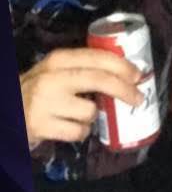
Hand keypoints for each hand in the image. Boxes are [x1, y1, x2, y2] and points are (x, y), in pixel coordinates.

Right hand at [21, 46, 142, 147]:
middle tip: (138, 98)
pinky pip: (79, 133)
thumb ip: (82, 68)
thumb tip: (125, 72)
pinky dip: (81, 133)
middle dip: (124, 90)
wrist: (9, 109)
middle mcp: (52, 78)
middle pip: (99, 80)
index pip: (97, 58)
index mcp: (58, 60)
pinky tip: (69, 127)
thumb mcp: (55, 70)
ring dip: (93, 117)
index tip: (139, 75)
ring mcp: (46, 103)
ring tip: (79, 115)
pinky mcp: (42, 126)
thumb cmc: (37, 89)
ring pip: (90, 112)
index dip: (122, 66)